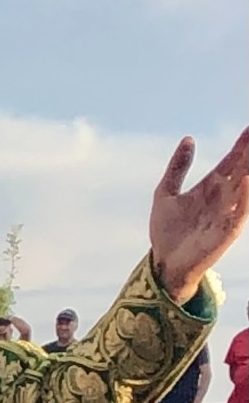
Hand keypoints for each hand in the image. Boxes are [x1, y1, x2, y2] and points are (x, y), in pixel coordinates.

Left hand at [148, 130, 248, 302]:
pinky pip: (240, 212)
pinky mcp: (226, 232)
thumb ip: (177, 167)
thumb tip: (189, 139)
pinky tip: (245, 180)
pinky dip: (245, 197)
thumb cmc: (165, 231)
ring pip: (246, 186)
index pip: (232, 160)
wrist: (162, 263)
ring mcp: (227, 213)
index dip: (242, 144)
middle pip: (243, 168)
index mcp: (210, 186)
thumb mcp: (165, 193)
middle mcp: (223, 197)